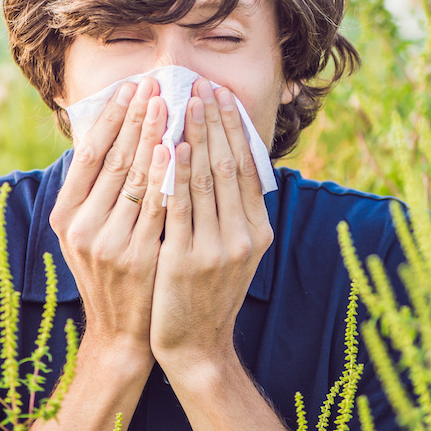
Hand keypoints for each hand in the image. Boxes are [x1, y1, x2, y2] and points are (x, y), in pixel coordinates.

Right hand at [48, 77, 169, 365]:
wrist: (121, 331)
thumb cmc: (110, 270)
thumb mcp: (89, 231)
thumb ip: (96, 189)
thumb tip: (110, 131)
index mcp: (65, 215)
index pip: (90, 153)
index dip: (111, 117)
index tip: (131, 86)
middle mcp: (81, 226)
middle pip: (114, 159)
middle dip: (137, 118)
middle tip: (156, 83)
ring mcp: (108, 243)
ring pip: (136, 178)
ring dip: (155, 136)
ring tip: (171, 103)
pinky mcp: (138, 256)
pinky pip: (157, 206)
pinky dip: (168, 175)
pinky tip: (179, 149)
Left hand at [150, 80, 273, 372]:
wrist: (194, 345)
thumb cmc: (207, 291)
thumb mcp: (232, 251)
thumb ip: (232, 211)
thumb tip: (226, 159)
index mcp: (257, 231)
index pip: (246, 166)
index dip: (234, 127)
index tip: (221, 94)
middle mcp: (244, 236)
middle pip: (229, 165)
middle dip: (215, 121)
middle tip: (203, 85)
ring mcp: (217, 249)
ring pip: (206, 179)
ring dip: (196, 136)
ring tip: (185, 102)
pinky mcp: (186, 259)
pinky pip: (180, 206)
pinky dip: (178, 173)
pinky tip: (172, 146)